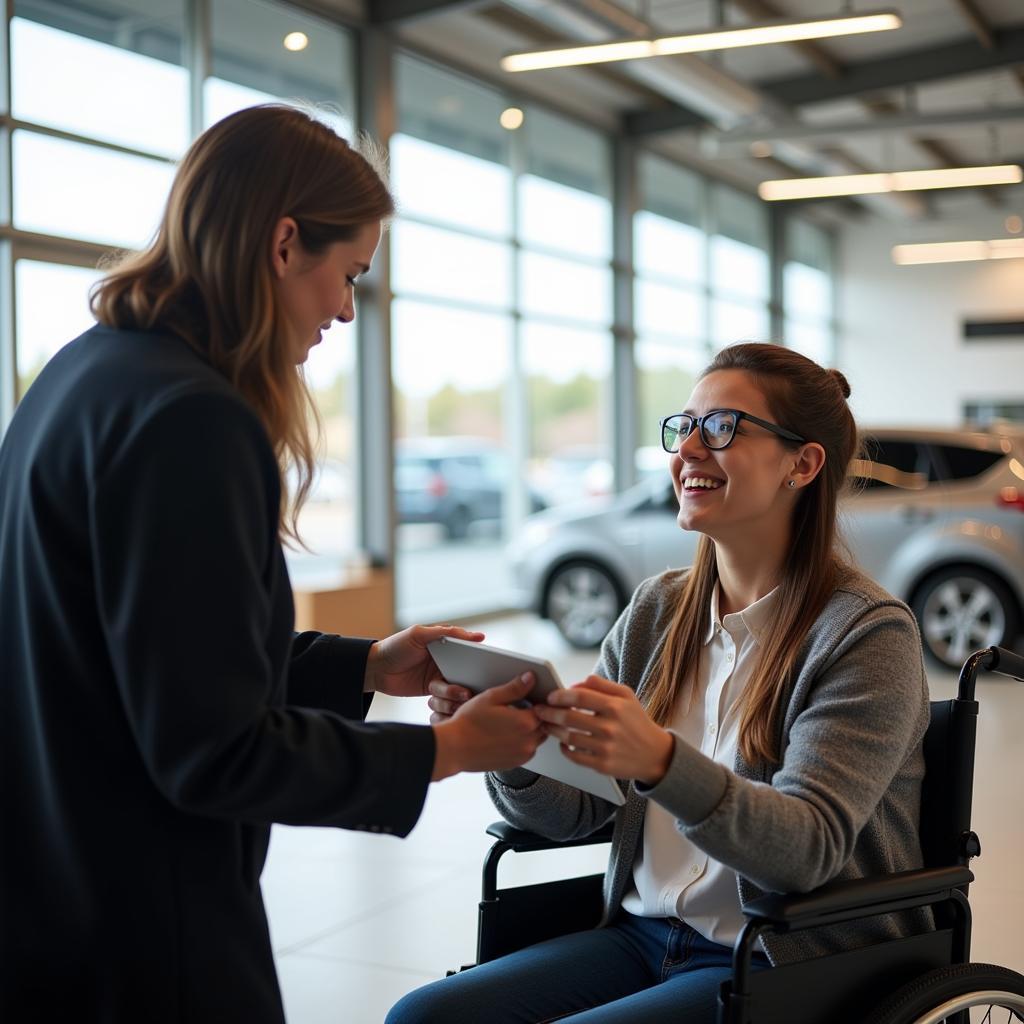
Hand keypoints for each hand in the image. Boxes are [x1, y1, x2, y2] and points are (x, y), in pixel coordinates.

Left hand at [365, 624, 484, 697]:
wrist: (375, 669)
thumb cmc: (395, 646)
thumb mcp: (419, 634)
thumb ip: (445, 633)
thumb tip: (475, 635)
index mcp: (447, 644)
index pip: (469, 651)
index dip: (479, 659)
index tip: (487, 666)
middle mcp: (447, 660)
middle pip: (467, 672)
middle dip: (470, 681)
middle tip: (470, 687)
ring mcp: (440, 676)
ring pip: (458, 687)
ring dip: (454, 692)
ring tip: (450, 692)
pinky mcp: (433, 691)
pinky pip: (446, 698)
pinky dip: (445, 699)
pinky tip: (437, 698)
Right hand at [432, 674, 544, 780]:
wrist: (454, 748)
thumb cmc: (468, 723)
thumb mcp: (491, 698)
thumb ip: (515, 688)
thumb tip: (530, 679)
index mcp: (525, 722)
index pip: (543, 709)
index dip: (535, 702)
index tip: (525, 700)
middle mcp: (528, 741)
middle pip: (542, 724)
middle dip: (533, 716)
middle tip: (516, 710)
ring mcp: (522, 755)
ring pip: (536, 739)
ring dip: (529, 730)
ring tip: (509, 723)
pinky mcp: (514, 763)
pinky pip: (526, 751)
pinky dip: (521, 743)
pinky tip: (504, 736)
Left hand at [534, 675, 673, 785]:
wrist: (655, 754)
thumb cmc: (636, 721)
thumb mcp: (626, 696)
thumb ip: (602, 684)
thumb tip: (575, 683)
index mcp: (615, 706)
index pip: (579, 696)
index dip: (560, 695)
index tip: (550, 696)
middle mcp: (610, 727)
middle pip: (569, 717)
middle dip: (549, 712)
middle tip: (539, 710)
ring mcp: (605, 747)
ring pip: (568, 737)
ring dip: (552, 729)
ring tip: (546, 724)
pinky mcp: (602, 765)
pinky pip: (574, 756)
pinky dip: (563, 749)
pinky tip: (562, 743)